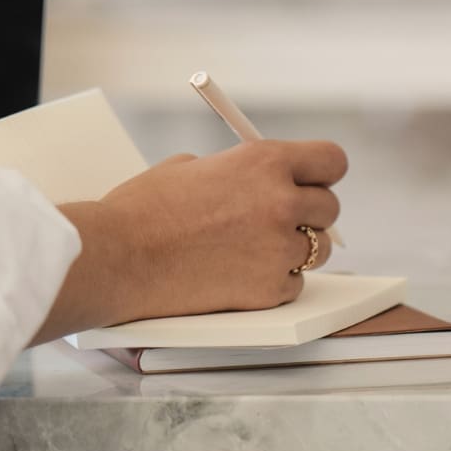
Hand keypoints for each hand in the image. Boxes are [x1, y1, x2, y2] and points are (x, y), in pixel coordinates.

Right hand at [33, 139, 346, 341]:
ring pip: (318, 250)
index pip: (331, 161)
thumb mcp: (193, 166)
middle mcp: (280, 202)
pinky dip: (273, 282)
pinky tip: (240, 275)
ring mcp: (277, 248)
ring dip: (294, 249)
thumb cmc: (144, 208)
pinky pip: (293, 285)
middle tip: (281, 219)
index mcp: (264, 161)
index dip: (322, 172)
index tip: (314, 180)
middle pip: (329, 207)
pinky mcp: (268, 290)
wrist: (119, 257)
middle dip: (308, 213)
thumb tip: (260, 179)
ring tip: (254, 249)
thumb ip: (239, 170)